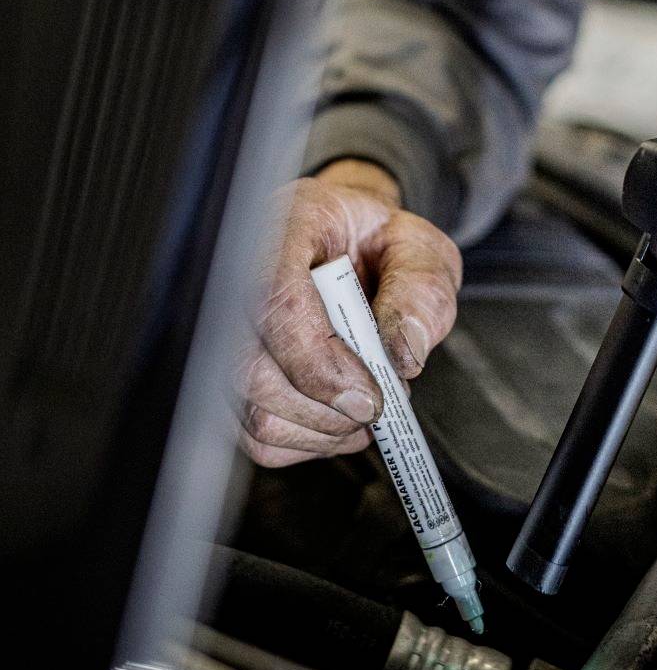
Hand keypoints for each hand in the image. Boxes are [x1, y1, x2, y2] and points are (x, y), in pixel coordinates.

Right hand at [236, 159, 461, 467]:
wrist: (351, 242)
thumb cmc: (376, 242)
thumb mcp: (419, 248)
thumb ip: (421, 291)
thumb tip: (403, 352)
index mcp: (281, 229)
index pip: (274, 302)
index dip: (318, 361)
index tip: (369, 395)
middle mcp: (234, 280)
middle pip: (253, 371)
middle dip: (329, 407)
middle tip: (380, 399)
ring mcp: (223, 333)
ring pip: (254, 413)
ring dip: (324, 428)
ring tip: (364, 404)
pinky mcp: (229, 380)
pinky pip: (256, 436)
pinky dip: (307, 440)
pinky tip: (338, 417)